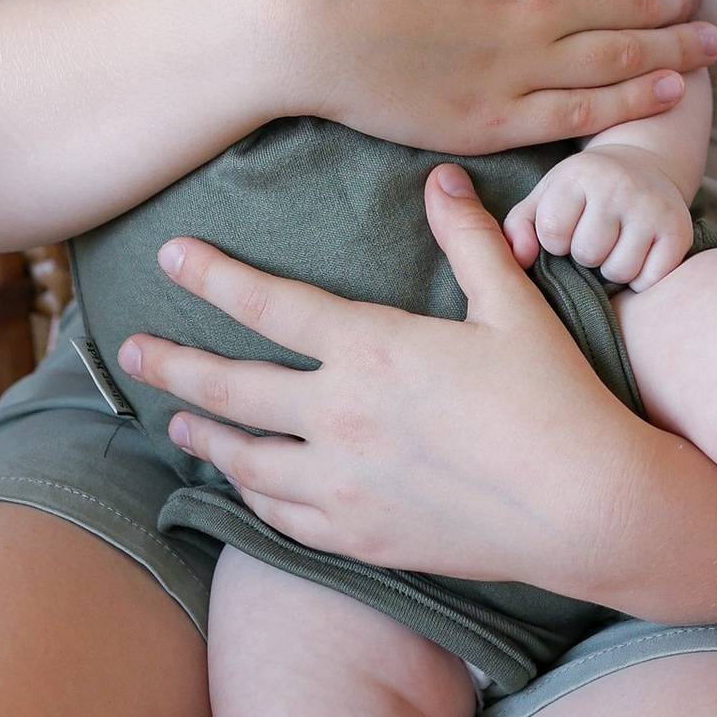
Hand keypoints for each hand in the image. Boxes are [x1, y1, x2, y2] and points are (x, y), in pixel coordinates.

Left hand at [115, 166, 688, 597]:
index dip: (212, 276)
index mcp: (372, 348)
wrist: (586, 507)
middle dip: (173, 363)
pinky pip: (281, 513)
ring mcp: (343, 482)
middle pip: (229, 384)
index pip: (267, 303)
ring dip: (203, 433)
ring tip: (174, 420)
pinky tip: (242, 480)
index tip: (170, 256)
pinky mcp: (359, 535)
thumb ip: (467, 241)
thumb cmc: (558, 399)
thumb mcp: (514, 306)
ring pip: (244, 455)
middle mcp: (340, 416)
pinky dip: (251, 492)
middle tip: (129, 350)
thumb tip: (442, 180)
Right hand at [268, 0, 716, 152]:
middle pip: (632, 2)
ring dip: (677, 53)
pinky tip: (668, 94)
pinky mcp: (494, 119)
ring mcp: (519, 63)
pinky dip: (634, 101)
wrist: (291, 17)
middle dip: (677, 5)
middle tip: (706, 10)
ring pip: (624, 59)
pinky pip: (582, 113)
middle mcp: (535, 0)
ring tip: (709, 52)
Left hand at [505, 149, 695, 290]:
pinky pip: (650, 278)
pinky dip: (642, 276)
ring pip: (619, 271)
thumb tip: (520, 259)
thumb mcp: (547, 195)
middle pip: (587, 254)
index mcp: (579, 174)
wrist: (645, 164)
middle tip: (595, 237)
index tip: (567, 227)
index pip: (552, 234)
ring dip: (613, 268)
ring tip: (615, 246)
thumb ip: (520, 226)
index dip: (555, 241)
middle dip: (585, 255)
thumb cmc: (585, 190)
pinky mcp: (679, 228)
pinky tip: (639, 254)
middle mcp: (619, 185)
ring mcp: (652, 207)